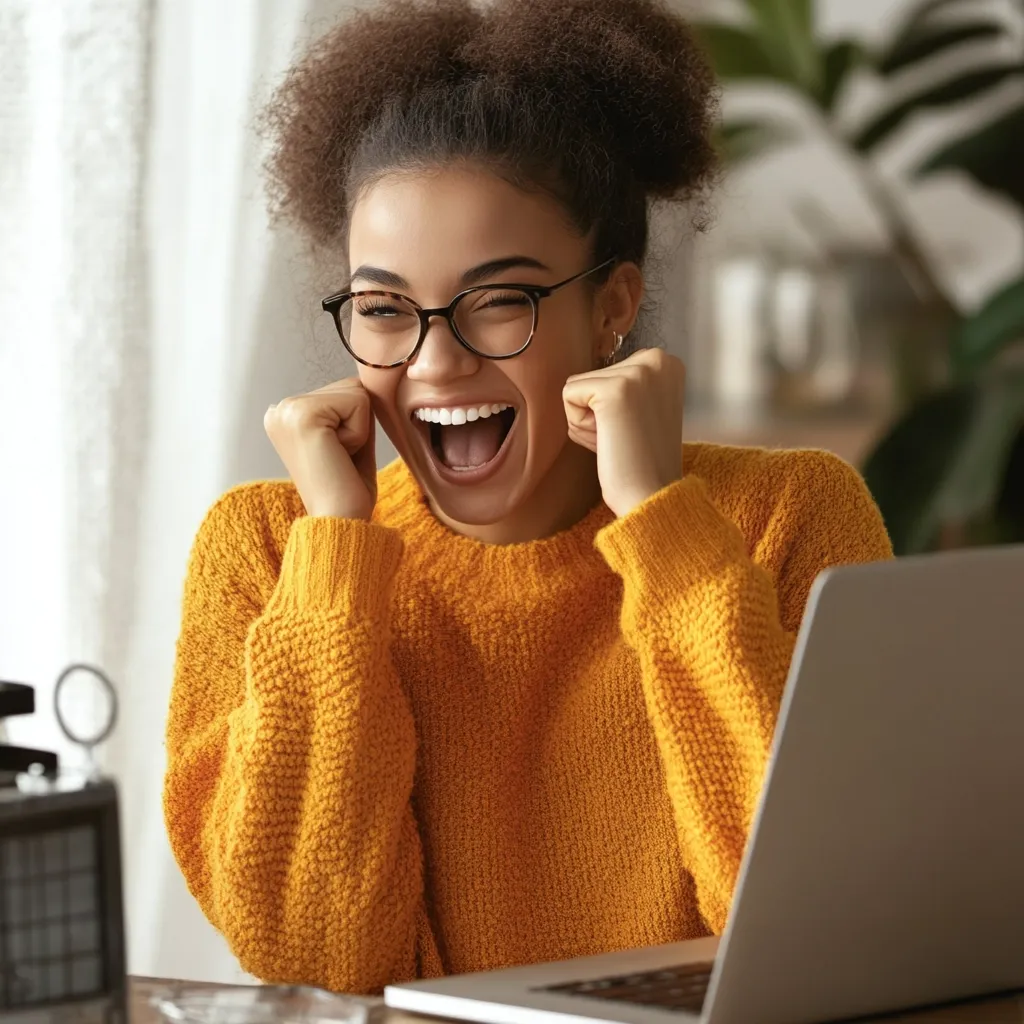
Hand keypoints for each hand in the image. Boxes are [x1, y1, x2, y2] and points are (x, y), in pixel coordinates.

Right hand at [264, 378, 376, 519]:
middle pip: (351, 386)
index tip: (337, 455)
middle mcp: (280, 408)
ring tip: (338, 457)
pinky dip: (360, 433)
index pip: (344, 390)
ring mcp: (287, 410)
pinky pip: (359, 403)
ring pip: (357, 392)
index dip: (355, 424)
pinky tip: (338, 455)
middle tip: (339, 458)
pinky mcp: (303, 415)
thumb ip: (354, 407)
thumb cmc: (348, 489)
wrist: (339, 522)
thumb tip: (368, 379)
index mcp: (285, 414)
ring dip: (360, 429)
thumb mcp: (351, 437)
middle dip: (358, 424)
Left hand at [563, 348, 684, 516]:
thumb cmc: (642, 460)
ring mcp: (637, 372)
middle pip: (591, 376)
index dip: (611, 407)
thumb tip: (585, 379)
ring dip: (588, 422)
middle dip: (597, 412)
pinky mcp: (614, 390)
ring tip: (618, 441)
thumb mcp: (643, 408)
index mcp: (666, 362)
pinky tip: (607, 441)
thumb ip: (625, 385)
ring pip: (577, 388)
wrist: (651, 495)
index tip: (634, 429)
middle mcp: (657, 359)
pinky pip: (568, 397)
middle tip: (625, 438)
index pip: (607, 371)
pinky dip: (580, 426)